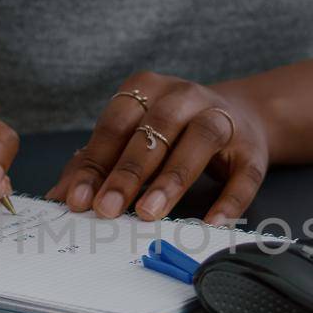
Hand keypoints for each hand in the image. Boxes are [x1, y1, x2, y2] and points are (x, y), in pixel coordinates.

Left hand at [48, 71, 267, 225]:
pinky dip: (229, 200)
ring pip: (200, 140)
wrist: (242, 115)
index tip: (78, 199)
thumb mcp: (132, 136)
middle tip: (107, 209)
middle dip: (128, 171)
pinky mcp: (252, 148)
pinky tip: (210, 222)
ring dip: (173, 177)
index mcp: (149, 89)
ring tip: (149, 213)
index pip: (116, 124)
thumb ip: (96, 162)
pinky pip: (244, 174)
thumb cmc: (172, 131)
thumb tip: (60, 197)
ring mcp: (223, 118)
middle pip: (155, 129)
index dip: (96, 162)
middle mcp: (186, 96)